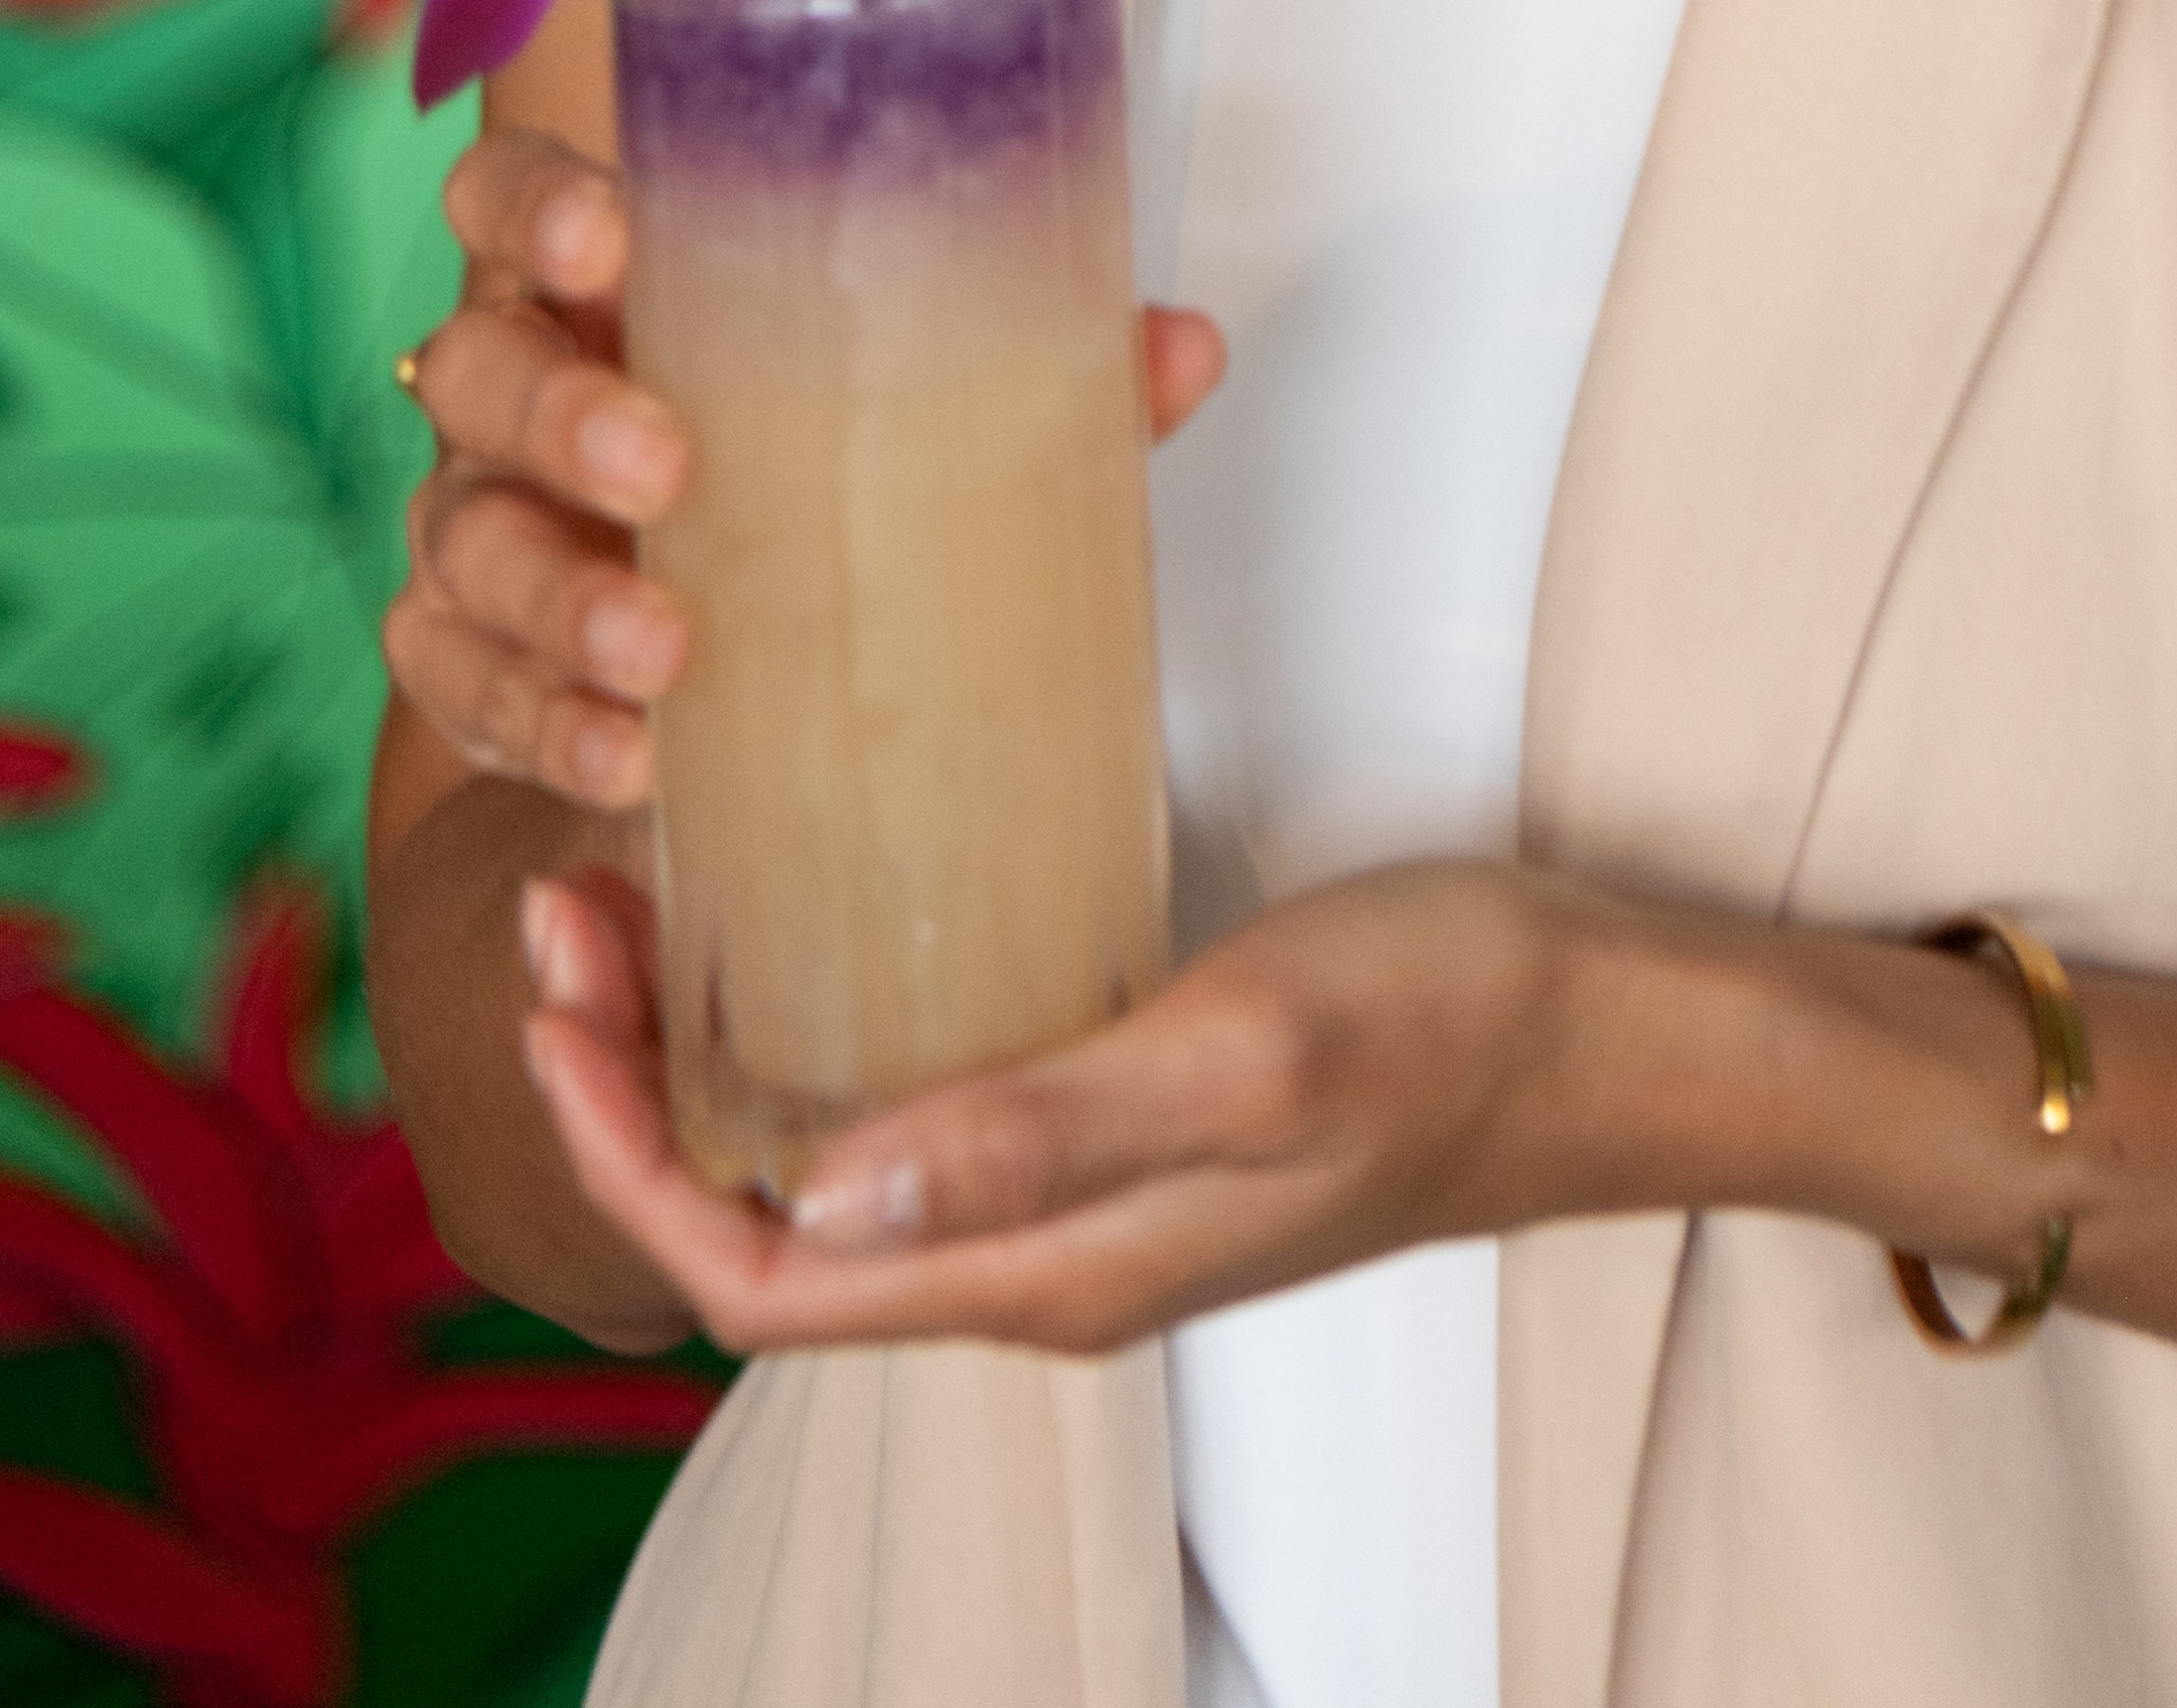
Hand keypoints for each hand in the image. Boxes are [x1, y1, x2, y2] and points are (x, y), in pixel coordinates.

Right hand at [385, 122, 1225, 815]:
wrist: (696, 633)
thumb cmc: (792, 455)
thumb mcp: (903, 397)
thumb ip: (1033, 366)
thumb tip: (1178, 351)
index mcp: (597, 282)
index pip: (510, 199)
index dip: (538, 210)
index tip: (613, 240)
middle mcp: (514, 391)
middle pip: (474, 370)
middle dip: (559, 415)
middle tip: (667, 463)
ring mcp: (481, 526)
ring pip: (463, 544)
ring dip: (559, 599)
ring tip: (666, 654)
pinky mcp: (472, 664)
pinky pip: (466, 690)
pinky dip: (546, 728)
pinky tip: (633, 759)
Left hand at [519, 857, 1630, 1355]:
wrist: (1618, 1035)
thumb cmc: (1458, 1027)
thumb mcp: (1245, 1053)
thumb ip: (1042, 1130)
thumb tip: (819, 1191)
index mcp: (1048, 1272)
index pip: (755, 1279)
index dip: (625, 1155)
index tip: (559, 999)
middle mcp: (1043, 1259)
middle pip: (769, 1228)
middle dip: (634, 1090)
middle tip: (575, 910)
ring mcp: (1086, 1196)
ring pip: (836, 1164)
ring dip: (716, 1054)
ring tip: (652, 896)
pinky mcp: (1125, 1120)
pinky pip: (924, 1108)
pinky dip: (828, 1025)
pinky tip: (823, 914)